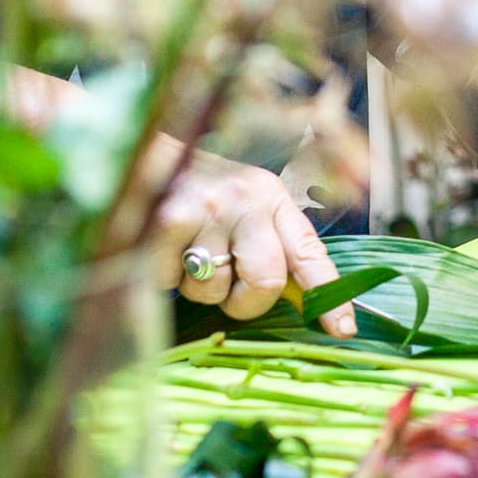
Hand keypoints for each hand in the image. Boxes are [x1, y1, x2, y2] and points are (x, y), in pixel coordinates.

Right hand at [151, 151, 353, 336]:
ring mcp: (208, 208)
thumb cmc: (195, 190)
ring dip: (196, 287)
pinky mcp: (168, 220)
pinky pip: (174, 283)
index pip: (309, 251)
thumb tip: (301, 302)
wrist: (134, 148)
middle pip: (266, 281)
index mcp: (271, 196)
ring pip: (213, 291)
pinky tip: (161, 246)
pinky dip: (163, 276)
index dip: (328, 295)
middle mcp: (246, 198)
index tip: (343, 329)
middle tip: (225, 284)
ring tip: (184, 250)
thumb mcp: (243, 208)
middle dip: (244, 301)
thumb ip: (272, 247)